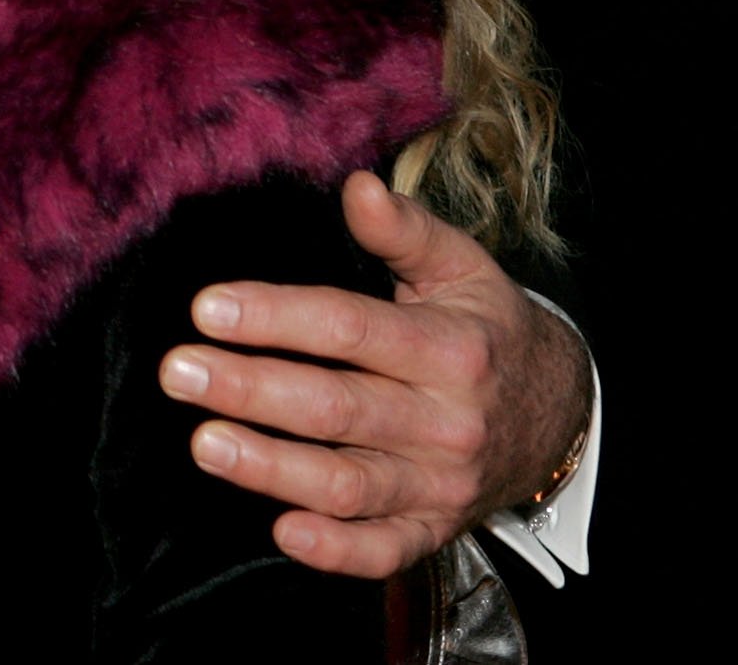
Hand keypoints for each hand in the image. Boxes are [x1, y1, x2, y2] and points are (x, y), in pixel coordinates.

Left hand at [159, 171, 590, 577]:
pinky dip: (335, 552)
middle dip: (250, 390)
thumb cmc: (487, 329)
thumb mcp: (463, 267)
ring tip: (203, 443)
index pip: (349, 328)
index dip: (275, 316)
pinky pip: (383, 552)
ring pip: (348, 484)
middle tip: (178, 372)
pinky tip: (282, 531)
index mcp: (449, 348)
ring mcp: (439, 484)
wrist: (560, 414)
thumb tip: (359, 185)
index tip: (206, 307)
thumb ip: (406, 229)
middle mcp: (446, 421)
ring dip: (271, 468)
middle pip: (336, 407)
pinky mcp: (433, 530)